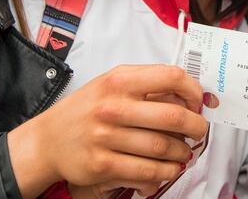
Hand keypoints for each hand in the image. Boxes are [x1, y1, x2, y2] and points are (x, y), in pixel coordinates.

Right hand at [9, 64, 207, 197]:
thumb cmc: (86, 109)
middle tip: (199, 131)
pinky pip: (148, 171)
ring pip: (164, 147)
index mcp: (119, 80)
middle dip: (197, 126)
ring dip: (183, 153)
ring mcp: (106, 137)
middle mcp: (113, 107)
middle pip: (173, 116)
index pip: (171, 76)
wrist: (47, 140)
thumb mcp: (111, 83)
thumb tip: (188, 93)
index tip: (198, 102)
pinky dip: (166, 172)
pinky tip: (169, 168)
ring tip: (184, 152)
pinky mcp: (103, 165)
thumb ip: (146, 82)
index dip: (193, 90)